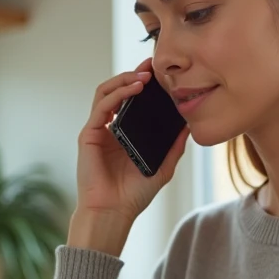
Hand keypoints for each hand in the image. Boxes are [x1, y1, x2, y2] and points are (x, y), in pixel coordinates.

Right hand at [75, 58, 189, 226]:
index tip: (159, 73)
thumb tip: (189, 125)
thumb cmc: (133, 195)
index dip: (142, 83)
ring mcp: (97, 130)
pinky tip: (133, 89)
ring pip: (105, 92)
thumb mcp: (163, 167)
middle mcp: (109, 128)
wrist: (113, 213)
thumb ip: (174, 146)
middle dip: (133, 74)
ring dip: (124, 79)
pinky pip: (101, 107)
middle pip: (117, 90)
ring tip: (144, 76)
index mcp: (124, 133)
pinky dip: (117, 94)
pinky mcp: (88, 135)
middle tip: (152, 65)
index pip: (131, 100)